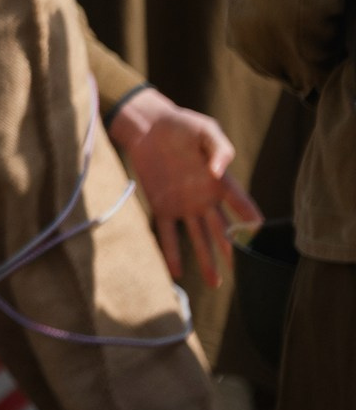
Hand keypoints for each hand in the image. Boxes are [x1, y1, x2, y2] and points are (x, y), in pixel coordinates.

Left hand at [109, 87, 261, 286]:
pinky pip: (167, 232)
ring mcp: (183, 204)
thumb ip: (218, 149)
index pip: (240, 204)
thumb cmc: (181, 125)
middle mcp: (204, 198)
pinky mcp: (161, 204)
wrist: (148, 125)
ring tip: (215, 284)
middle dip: (232, 252)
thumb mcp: (205, 130)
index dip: (250, 219)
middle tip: (244, 276)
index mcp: (219, 181)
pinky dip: (171, 252)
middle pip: (221, 230)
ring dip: (206, 259)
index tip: (262, 238)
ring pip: (198, 237)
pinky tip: (176, 272)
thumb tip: (219, 172)